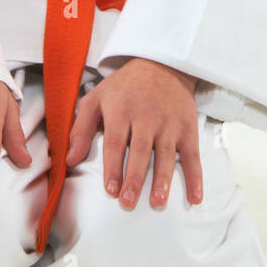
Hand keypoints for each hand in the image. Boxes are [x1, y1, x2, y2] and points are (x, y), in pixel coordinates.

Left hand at [65, 58, 202, 209]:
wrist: (161, 64)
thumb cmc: (124, 87)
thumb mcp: (96, 98)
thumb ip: (80, 129)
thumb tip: (70, 160)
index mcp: (121, 110)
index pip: (116, 142)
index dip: (113, 167)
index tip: (110, 190)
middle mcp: (146, 117)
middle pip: (140, 151)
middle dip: (135, 178)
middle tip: (128, 202)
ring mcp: (169, 123)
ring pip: (166, 154)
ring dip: (163, 179)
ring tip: (158, 202)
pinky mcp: (188, 128)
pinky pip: (193, 155)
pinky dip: (196, 177)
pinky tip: (195, 197)